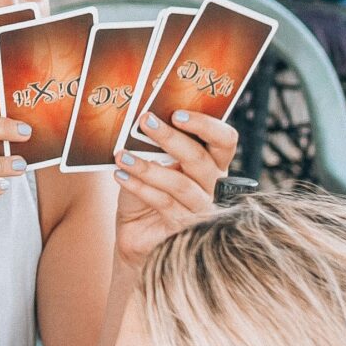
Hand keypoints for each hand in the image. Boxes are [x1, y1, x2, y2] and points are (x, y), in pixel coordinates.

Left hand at [111, 109, 236, 266]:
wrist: (136, 232)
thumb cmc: (145, 191)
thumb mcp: (149, 164)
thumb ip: (153, 146)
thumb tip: (140, 119)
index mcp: (211, 163)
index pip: (224, 140)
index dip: (206, 125)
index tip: (177, 113)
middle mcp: (212, 185)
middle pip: (200, 159)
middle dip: (170, 138)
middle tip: (145, 121)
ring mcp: (200, 208)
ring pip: (181, 184)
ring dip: (148, 167)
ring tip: (121, 155)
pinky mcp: (184, 227)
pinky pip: (164, 204)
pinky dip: (140, 188)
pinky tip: (121, 175)